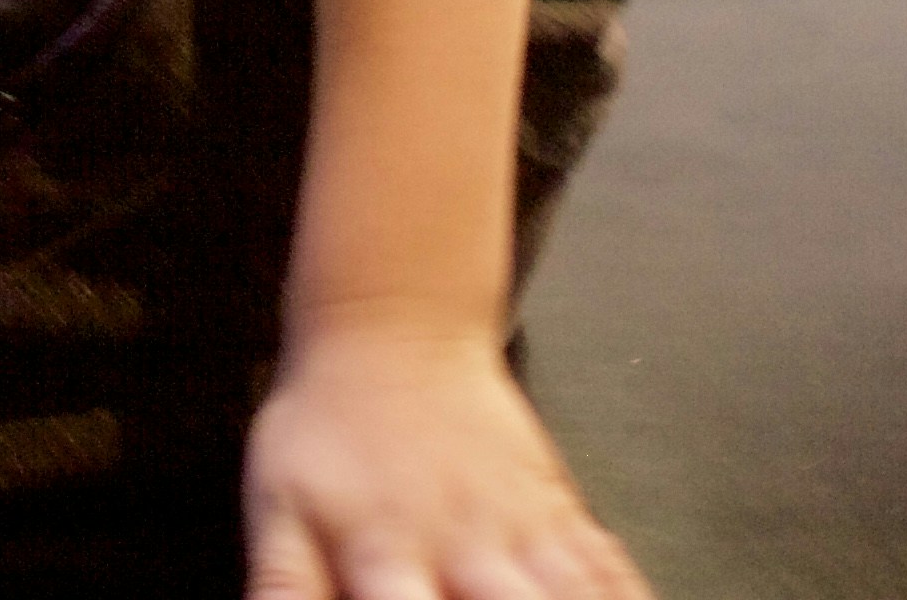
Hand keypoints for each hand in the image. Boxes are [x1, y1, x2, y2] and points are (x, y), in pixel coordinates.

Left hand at [242, 318, 644, 599]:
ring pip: (573, 595)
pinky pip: (609, 572)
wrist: (392, 333)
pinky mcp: (563, 510)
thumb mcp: (278, 513)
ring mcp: (524, 528)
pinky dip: (628, 596)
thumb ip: (283, 591)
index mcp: (387, 555)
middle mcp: (467, 546)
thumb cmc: (326, 432)